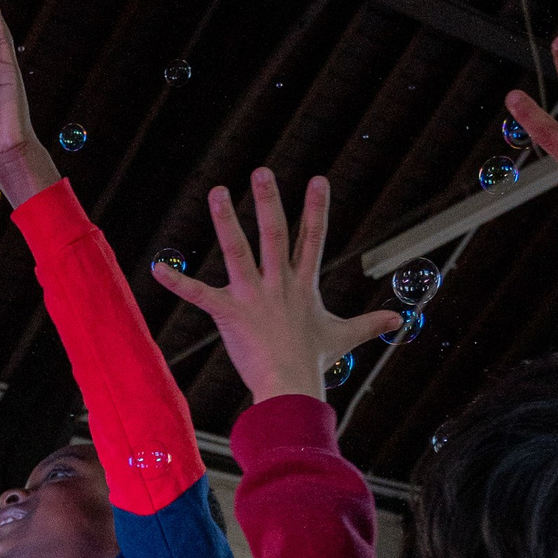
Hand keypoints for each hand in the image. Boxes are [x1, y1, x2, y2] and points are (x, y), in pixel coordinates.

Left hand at [155, 170, 399, 404]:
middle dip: (269, 201)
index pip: (313, 238)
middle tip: (262, 171)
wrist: (292, 386)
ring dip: (226, 220)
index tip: (318, 179)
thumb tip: (399, 321)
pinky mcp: (230, 313)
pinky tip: (157, 267)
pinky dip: (177, 281)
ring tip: (217, 192)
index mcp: (302, 284)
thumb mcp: (344, 337)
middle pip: (274, 233)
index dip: (316, 208)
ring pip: (237, 250)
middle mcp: (279, 282)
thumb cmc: (314, 362)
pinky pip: (199, 294)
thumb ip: (370, 324)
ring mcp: (253, 295)